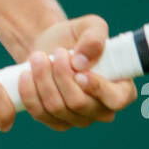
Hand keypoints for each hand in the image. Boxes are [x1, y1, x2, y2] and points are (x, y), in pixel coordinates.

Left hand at [17, 15, 137, 130]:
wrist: (50, 46)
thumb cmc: (76, 37)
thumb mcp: (90, 26)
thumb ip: (94, 37)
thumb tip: (82, 62)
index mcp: (121, 89)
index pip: (116, 99)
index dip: (98, 89)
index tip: (79, 72)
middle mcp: (102, 109)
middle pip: (79, 104)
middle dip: (62, 76)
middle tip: (56, 53)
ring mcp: (79, 119)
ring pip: (57, 108)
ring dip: (43, 80)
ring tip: (38, 57)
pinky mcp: (57, 122)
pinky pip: (41, 114)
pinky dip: (30, 93)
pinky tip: (27, 74)